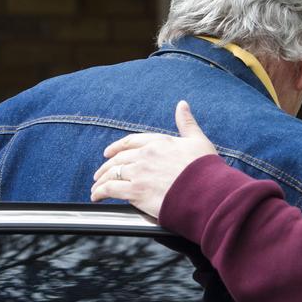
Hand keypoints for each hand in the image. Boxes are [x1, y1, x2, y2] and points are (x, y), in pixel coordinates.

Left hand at [91, 100, 217, 217]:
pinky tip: (96, 196)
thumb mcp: (197, 140)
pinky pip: (110, 189)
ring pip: (112, 173)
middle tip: (99, 174)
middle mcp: (145, 155)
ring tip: (96, 188)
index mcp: (158, 142)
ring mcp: (139, 173)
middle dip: (106, 166)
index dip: (117, 147)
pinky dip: (100, 193)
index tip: (109, 152)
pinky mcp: (135, 191)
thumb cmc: (205, 169)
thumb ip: (186, 123)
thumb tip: (182, 105)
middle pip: (118, 159)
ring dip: (101, 181)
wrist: (206, 192)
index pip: (131, 142)